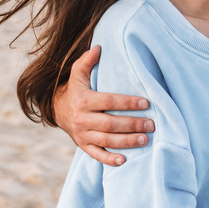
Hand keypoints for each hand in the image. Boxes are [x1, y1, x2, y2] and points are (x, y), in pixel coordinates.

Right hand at [52, 45, 154, 165]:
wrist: (57, 109)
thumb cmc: (75, 89)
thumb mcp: (77, 74)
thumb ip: (86, 61)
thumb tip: (98, 47)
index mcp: (83, 100)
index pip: (109, 101)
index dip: (128, 102)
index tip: (146, 102)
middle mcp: (82, 119)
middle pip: (110, 124)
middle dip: (132, 124)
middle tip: (151, 125)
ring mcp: (82, 134)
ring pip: (106, 141)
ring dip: (126, 142)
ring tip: (145, 139)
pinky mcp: (83, 146)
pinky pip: (96, 155)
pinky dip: (109, 159)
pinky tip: (124, 160)